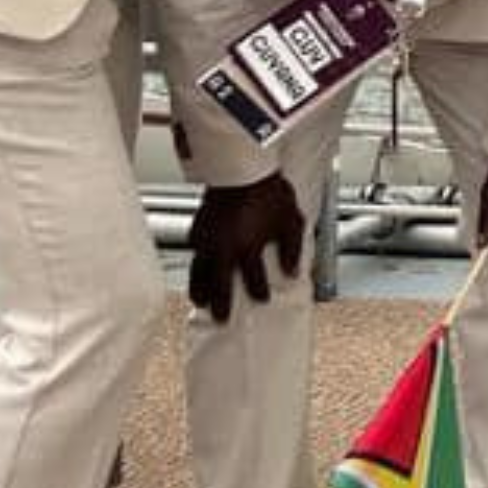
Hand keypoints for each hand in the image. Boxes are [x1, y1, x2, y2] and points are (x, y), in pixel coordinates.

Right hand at [188, 175, 305, 322]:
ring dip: (201, 289)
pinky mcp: (198, 228)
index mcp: (248, 249)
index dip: (258, 292)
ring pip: (200, 273)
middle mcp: (224, 249)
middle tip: (221, 318)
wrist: (242, 169)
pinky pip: (194, 253)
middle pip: (220, 284)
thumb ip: (292, 249)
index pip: (253, 280)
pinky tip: (197, 268)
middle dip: (221, 304)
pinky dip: (196, 265)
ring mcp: (208, 240)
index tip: (262, 300)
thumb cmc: (268, 192)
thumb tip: (293, 273)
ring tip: (201, 301)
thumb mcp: (290, 220)